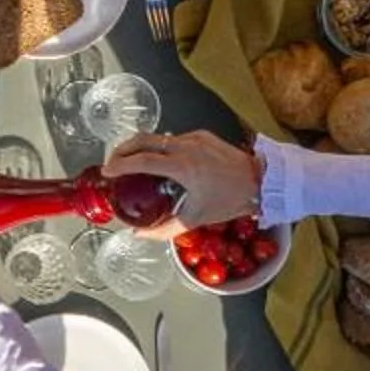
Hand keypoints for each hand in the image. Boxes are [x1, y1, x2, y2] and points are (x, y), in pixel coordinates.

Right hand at [106, 130, 260, 232]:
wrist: (262, 181)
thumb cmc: (230, 201)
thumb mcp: (195, 219)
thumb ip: (163, 230)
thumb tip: (138, 235)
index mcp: (182, 166)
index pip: (140, 160)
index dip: (119, 165)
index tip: (107, 172)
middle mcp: (186, 146)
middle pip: (143, 140)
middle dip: (123, 149)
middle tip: (113, 162)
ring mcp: (195, 137)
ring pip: (158, 137)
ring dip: (141, 147)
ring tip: (133, 162)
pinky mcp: (203, 135)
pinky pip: (174, 138)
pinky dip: (161, 147)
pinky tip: (161, 161)